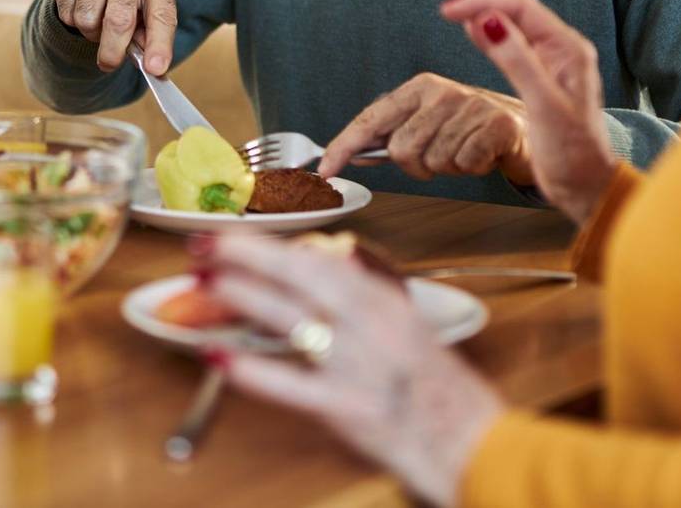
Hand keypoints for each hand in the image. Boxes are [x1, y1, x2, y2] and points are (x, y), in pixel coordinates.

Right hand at [50, 0, 177, 74]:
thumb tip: (149, 65)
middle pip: (118, 21)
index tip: (155, 69)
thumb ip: (149, 41)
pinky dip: (71, 20)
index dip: (159, 44)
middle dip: (112, 51)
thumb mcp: (148, 20)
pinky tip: (81, 8)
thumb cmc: (132, 3)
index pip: (162, 15)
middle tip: (109, 64)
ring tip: (98, 23)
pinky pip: (66, 11)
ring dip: (90, 33)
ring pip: (86, 19)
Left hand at [197, 234, 502, 507]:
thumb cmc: (440, 392)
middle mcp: (374, 325)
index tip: (237, 235)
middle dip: (250, 255)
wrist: (473, 446)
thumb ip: (369, 297)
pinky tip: (219, 357)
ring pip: (294, 319)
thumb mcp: (408, 329)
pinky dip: (252, 370)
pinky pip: (292, 384)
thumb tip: (334, 264)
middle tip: (206, 245)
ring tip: (206, 283)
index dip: (275, 245)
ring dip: (245, 296)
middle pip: (305, 275)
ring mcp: (361, 365)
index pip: (323, 260)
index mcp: (387, 304)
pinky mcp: (350, 409)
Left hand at [319, 73, 533, 183]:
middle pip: (401, 150)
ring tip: (464, 151)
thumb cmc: (468, 128)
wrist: (524, 126)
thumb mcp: (427, 124)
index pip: (370, 120)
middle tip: (439, 157)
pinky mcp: (497, 124)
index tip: (325, 170)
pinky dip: (472, 168)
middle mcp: (440, 91)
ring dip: (447, 168)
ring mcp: (470, 105)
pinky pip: (464, 164)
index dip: (343, 146)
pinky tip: (482, 154)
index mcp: (417, 88)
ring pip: (433, 162)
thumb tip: (353, 153)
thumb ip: (391, 136)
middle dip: (416, 166)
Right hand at [436, 0, 615, 222]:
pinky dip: (486, 31)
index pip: (520, 9)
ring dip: (481, 6)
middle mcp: (561, 49)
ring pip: (511, 21)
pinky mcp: (539, 77)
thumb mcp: (544, 105)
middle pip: (515, 7)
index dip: (482, 0)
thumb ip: (517, 61)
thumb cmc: (573, 152)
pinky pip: (510, 43)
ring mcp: (550, 62)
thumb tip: (488, 21)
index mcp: (568, 49)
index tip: (447, 5)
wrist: (586, 184)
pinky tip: (469, 26)